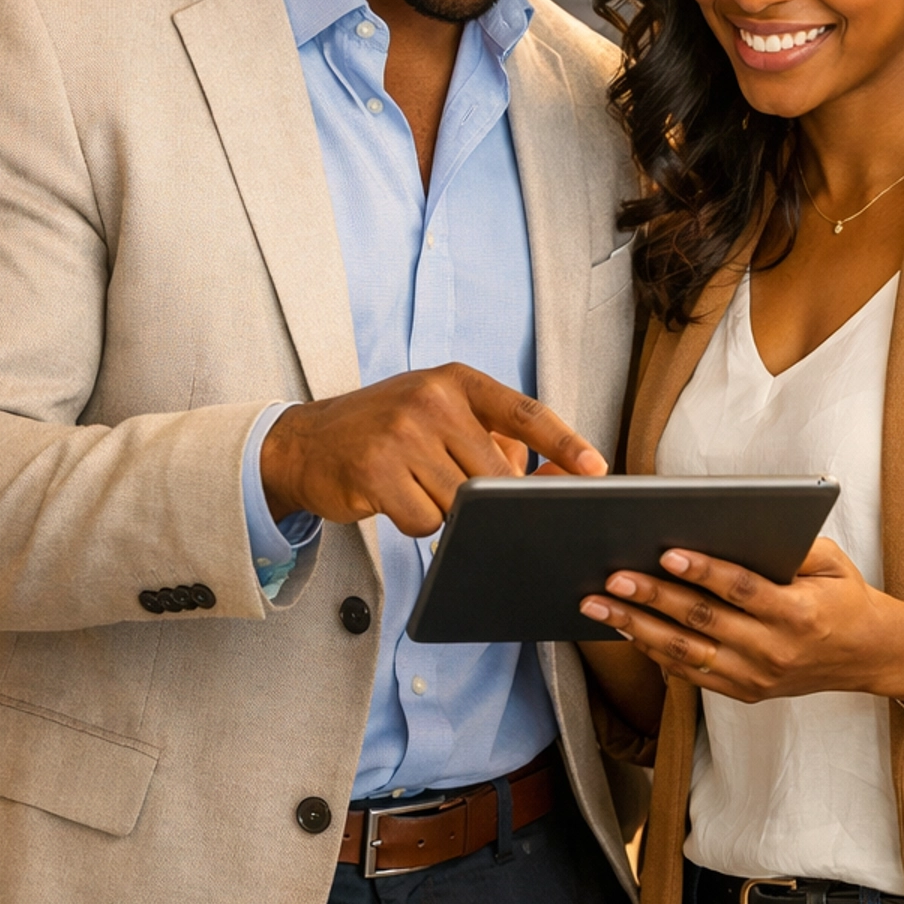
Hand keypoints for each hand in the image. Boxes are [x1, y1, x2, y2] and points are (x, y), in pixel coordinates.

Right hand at [261, 366, 605, 535]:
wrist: (307, 442)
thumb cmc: (389, 432)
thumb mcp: (443, 417)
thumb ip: (497, 441)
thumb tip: (559, 479)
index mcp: (458, 381)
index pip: (525, 413)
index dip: (564, 443)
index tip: (596, 469)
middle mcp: (432, 399)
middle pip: (495, 474)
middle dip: (495, 501)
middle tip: (475, 504)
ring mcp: (401, 433)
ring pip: (462, 503)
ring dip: (450, 513)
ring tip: (420, 489)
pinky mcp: (375, 470)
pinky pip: (425, 521)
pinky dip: (418, 523)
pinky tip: (396, 499)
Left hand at [579, 539, 903, 702]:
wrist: (866, 655)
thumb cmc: (844, 596)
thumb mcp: (832, 561)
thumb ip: (790, 546)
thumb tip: (738, 524)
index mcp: (799, 614)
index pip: (741, 590)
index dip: (703, 571)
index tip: (667, 552)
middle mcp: (775, 651)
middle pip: (702, 622)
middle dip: (652, 598)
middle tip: (612, 577)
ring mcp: (757, 678)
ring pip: (686, 653)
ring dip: (638, 628)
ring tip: (600, 606)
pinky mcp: (745, 692)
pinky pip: (691, 675)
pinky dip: (655, 654)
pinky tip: (627, 630)